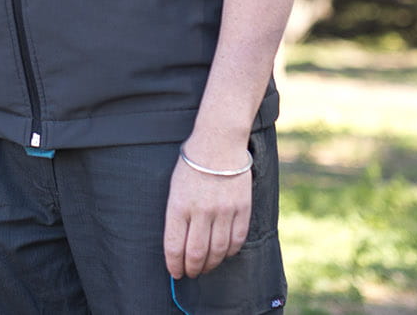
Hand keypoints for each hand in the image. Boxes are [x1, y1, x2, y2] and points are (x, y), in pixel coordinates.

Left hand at [163, 148, 251, 278]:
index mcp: (179, 205)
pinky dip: (229, 252)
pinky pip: (237, 240)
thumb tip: (179, 246)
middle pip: (196, 254)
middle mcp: (201, 211)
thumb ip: (177, 217)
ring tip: (205, 267)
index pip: (174, 246)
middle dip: (192, 269)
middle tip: (190, 273)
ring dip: (210, 264)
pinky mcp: (242, 209)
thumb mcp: (174, 189)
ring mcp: (224, 211)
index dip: (174, 265)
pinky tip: (223, 254)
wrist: (219, 143)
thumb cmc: (192, 166)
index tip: (175, 272)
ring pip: (217, 251)